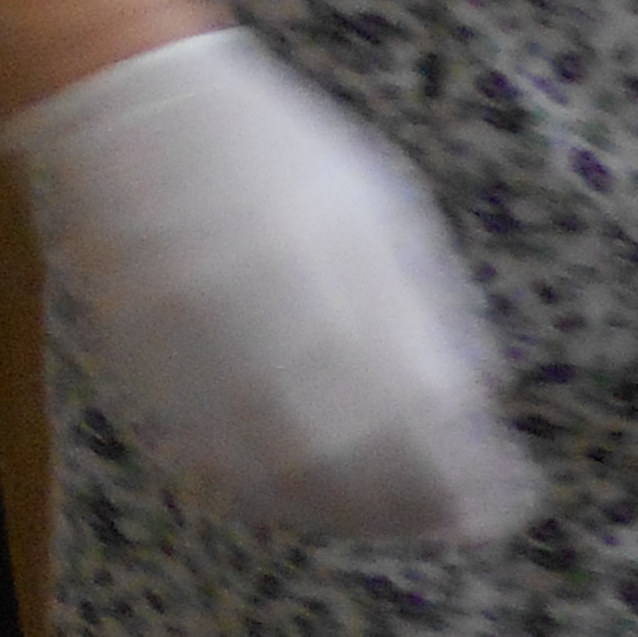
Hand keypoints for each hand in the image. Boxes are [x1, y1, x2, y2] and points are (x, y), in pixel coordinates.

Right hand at [0, 31, 539, 543]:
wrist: (134, 113)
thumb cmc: (274, 154)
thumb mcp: (379, 205)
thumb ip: (430, 305)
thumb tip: (479, 399)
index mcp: (340, 265)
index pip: (424, 403)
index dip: (470, 471)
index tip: (503, 503)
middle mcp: (270, 312)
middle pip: (360, 453)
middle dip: (417, 504)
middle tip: (452, 523)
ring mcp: (204, 348)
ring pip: (289, 476)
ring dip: (351, 514)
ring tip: (391, 519)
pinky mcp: (150, 374)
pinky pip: (219, 467)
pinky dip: (275, 500)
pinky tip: (312, 496)